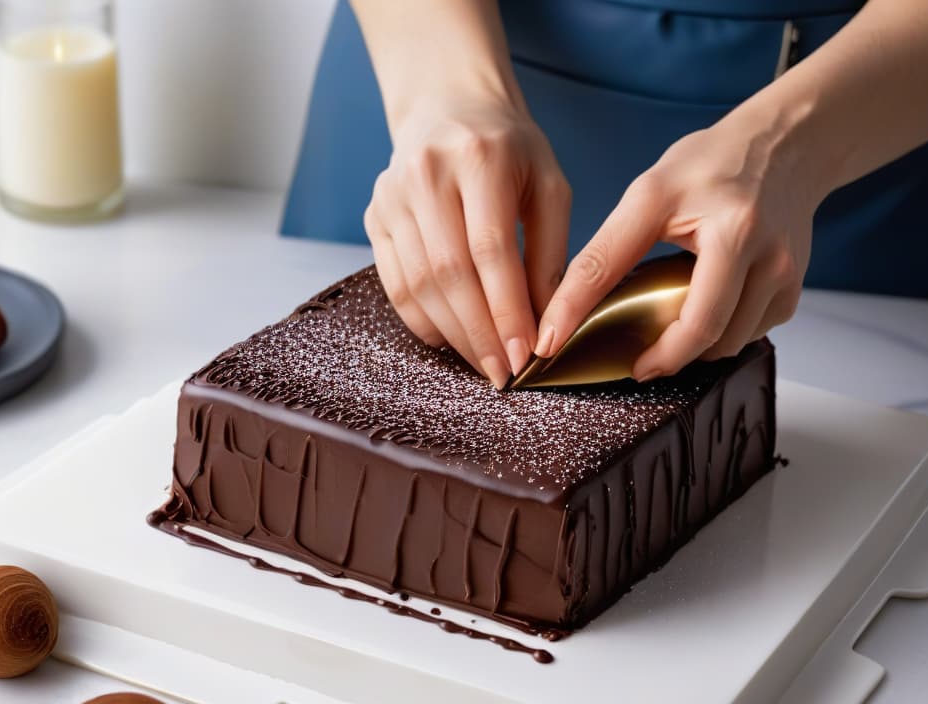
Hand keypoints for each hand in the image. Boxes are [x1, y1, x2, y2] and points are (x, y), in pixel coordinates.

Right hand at [364, 97, 570, 387]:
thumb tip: (548, 326)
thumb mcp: (548, 185)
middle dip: (479, 332)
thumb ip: (552, 253)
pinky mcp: (374, 217)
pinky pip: (396, 284)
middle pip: (449, 273)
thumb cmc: (510, 149)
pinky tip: (452, 339)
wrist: (449, 106)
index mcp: (478, 158)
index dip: (506, 309)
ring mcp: (391, 196)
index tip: (525, 354)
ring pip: (418, 284)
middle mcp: (425, 174)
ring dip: (454, 334)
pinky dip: (425, 320)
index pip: (490, 250)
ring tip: (484, 362)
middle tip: (504, 373)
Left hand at [535, 109, 818, 379]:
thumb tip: (565, 310)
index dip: (593, 318)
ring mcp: (784, 272)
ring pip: (728, 343)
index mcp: (723, 224)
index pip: (649, 288)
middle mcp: (758, 248)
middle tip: (635, 362)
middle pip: (703, 333)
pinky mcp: (793, 290)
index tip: (556, 344)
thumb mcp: (649, 193)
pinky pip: (749, 334)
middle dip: (664, 356)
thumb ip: (609, 250)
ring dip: (692, 347)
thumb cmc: (714, 165)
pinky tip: (703, 310)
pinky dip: (721, 334)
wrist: (786, 147)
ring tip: (667, 330)